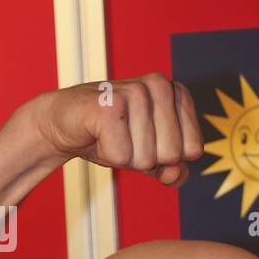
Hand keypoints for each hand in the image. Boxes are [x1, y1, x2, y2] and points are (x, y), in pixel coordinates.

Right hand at [21, 73, 204, 186]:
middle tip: (125, 139)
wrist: (64, 124)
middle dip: (147, 159)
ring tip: (110, 135)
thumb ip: (174, 171)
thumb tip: (175, 173)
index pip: (194, 150)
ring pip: (147, 158)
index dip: (168, 158)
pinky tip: (97, 134)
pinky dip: (107, 155)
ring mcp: (135, 91)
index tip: (146, 141)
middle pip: (172, 155)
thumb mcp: (152, 158)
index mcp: (178, 93)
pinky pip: (122, 157)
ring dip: (125, 157)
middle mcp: (161, 85)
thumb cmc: (113, 137)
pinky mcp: (109, 104)